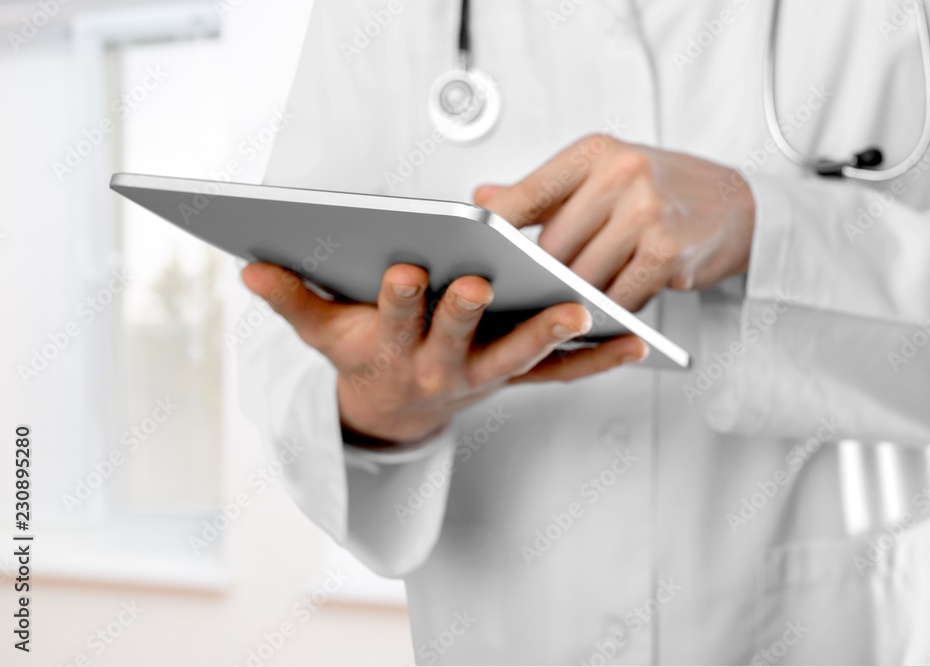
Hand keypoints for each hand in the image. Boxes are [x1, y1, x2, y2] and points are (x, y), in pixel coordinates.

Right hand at [241, 262, 647, 443]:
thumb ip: (289, 298)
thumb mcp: (322, 333)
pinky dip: (596, 361)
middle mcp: (441, 366)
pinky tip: (635, 342)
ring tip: (583, 310)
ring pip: (520, 357)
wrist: (396, 412)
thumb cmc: (362, 358)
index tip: (404, 270)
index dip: (397, 298)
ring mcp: (484, 376)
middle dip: (467, 312)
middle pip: (458, 338)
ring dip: (549, 334)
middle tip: (484, 283)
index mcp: (393, 347)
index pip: (394, 319)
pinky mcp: (517, 380)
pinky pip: (561, 375)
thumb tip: (247, 269)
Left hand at [474, 134, 755, 310]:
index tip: (470, 253)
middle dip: (543, 276)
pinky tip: (612, 305)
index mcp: (595, 152)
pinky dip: (611, 307)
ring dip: (577, 296)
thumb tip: (483, 197)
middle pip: (552, 246)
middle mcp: (620, 174)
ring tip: (573, 300)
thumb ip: (543, 191)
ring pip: (583, 275)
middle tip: (533, 293)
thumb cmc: (663, 191)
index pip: (528, 193)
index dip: (495, 229)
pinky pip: (618, 296)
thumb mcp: (603, 174)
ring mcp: (645, 212)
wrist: (738, 206)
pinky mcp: (666, 251)